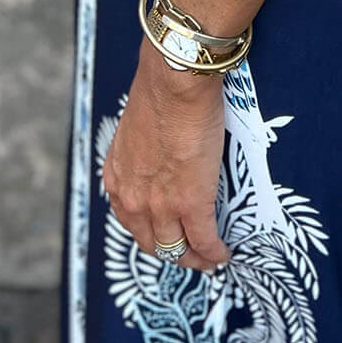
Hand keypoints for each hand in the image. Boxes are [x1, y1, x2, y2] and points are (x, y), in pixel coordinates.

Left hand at [102, 39, 232, 273]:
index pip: (130, 219)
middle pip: (150, 242)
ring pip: (175, 248)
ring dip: (194, 258)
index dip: (150, 231)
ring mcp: (161, 205)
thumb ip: (143, 149)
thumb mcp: (137, 130)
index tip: (166, 233)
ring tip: (208, 259)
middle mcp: (132, 199)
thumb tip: (160, 146)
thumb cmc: (160, 92)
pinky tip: (223, 253)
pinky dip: (214, 252)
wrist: (174, 83)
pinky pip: (204, 240)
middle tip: (188, 253)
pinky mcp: (192, 203)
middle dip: (170, 251)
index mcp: (118, 178)